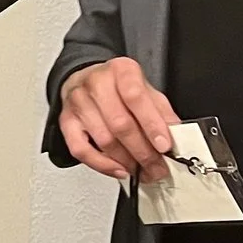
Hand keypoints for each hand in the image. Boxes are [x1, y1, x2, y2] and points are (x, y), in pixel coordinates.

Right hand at [58, 57, 180, 181]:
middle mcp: (97, 84)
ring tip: (143, 170)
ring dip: (126, 161)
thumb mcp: (146, 89)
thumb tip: (176, 135)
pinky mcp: (66, 121)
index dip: (151, 124)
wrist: (86, 79)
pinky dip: (102, 165)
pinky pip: (81, 150)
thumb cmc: (118, 87)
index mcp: (121, 71)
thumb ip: (162, 111)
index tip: (164, 145)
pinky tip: (119, 170)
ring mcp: (79, 103)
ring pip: (104, 140)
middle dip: (142, 151)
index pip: (136, 97)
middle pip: (120, 124)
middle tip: (157, 167)